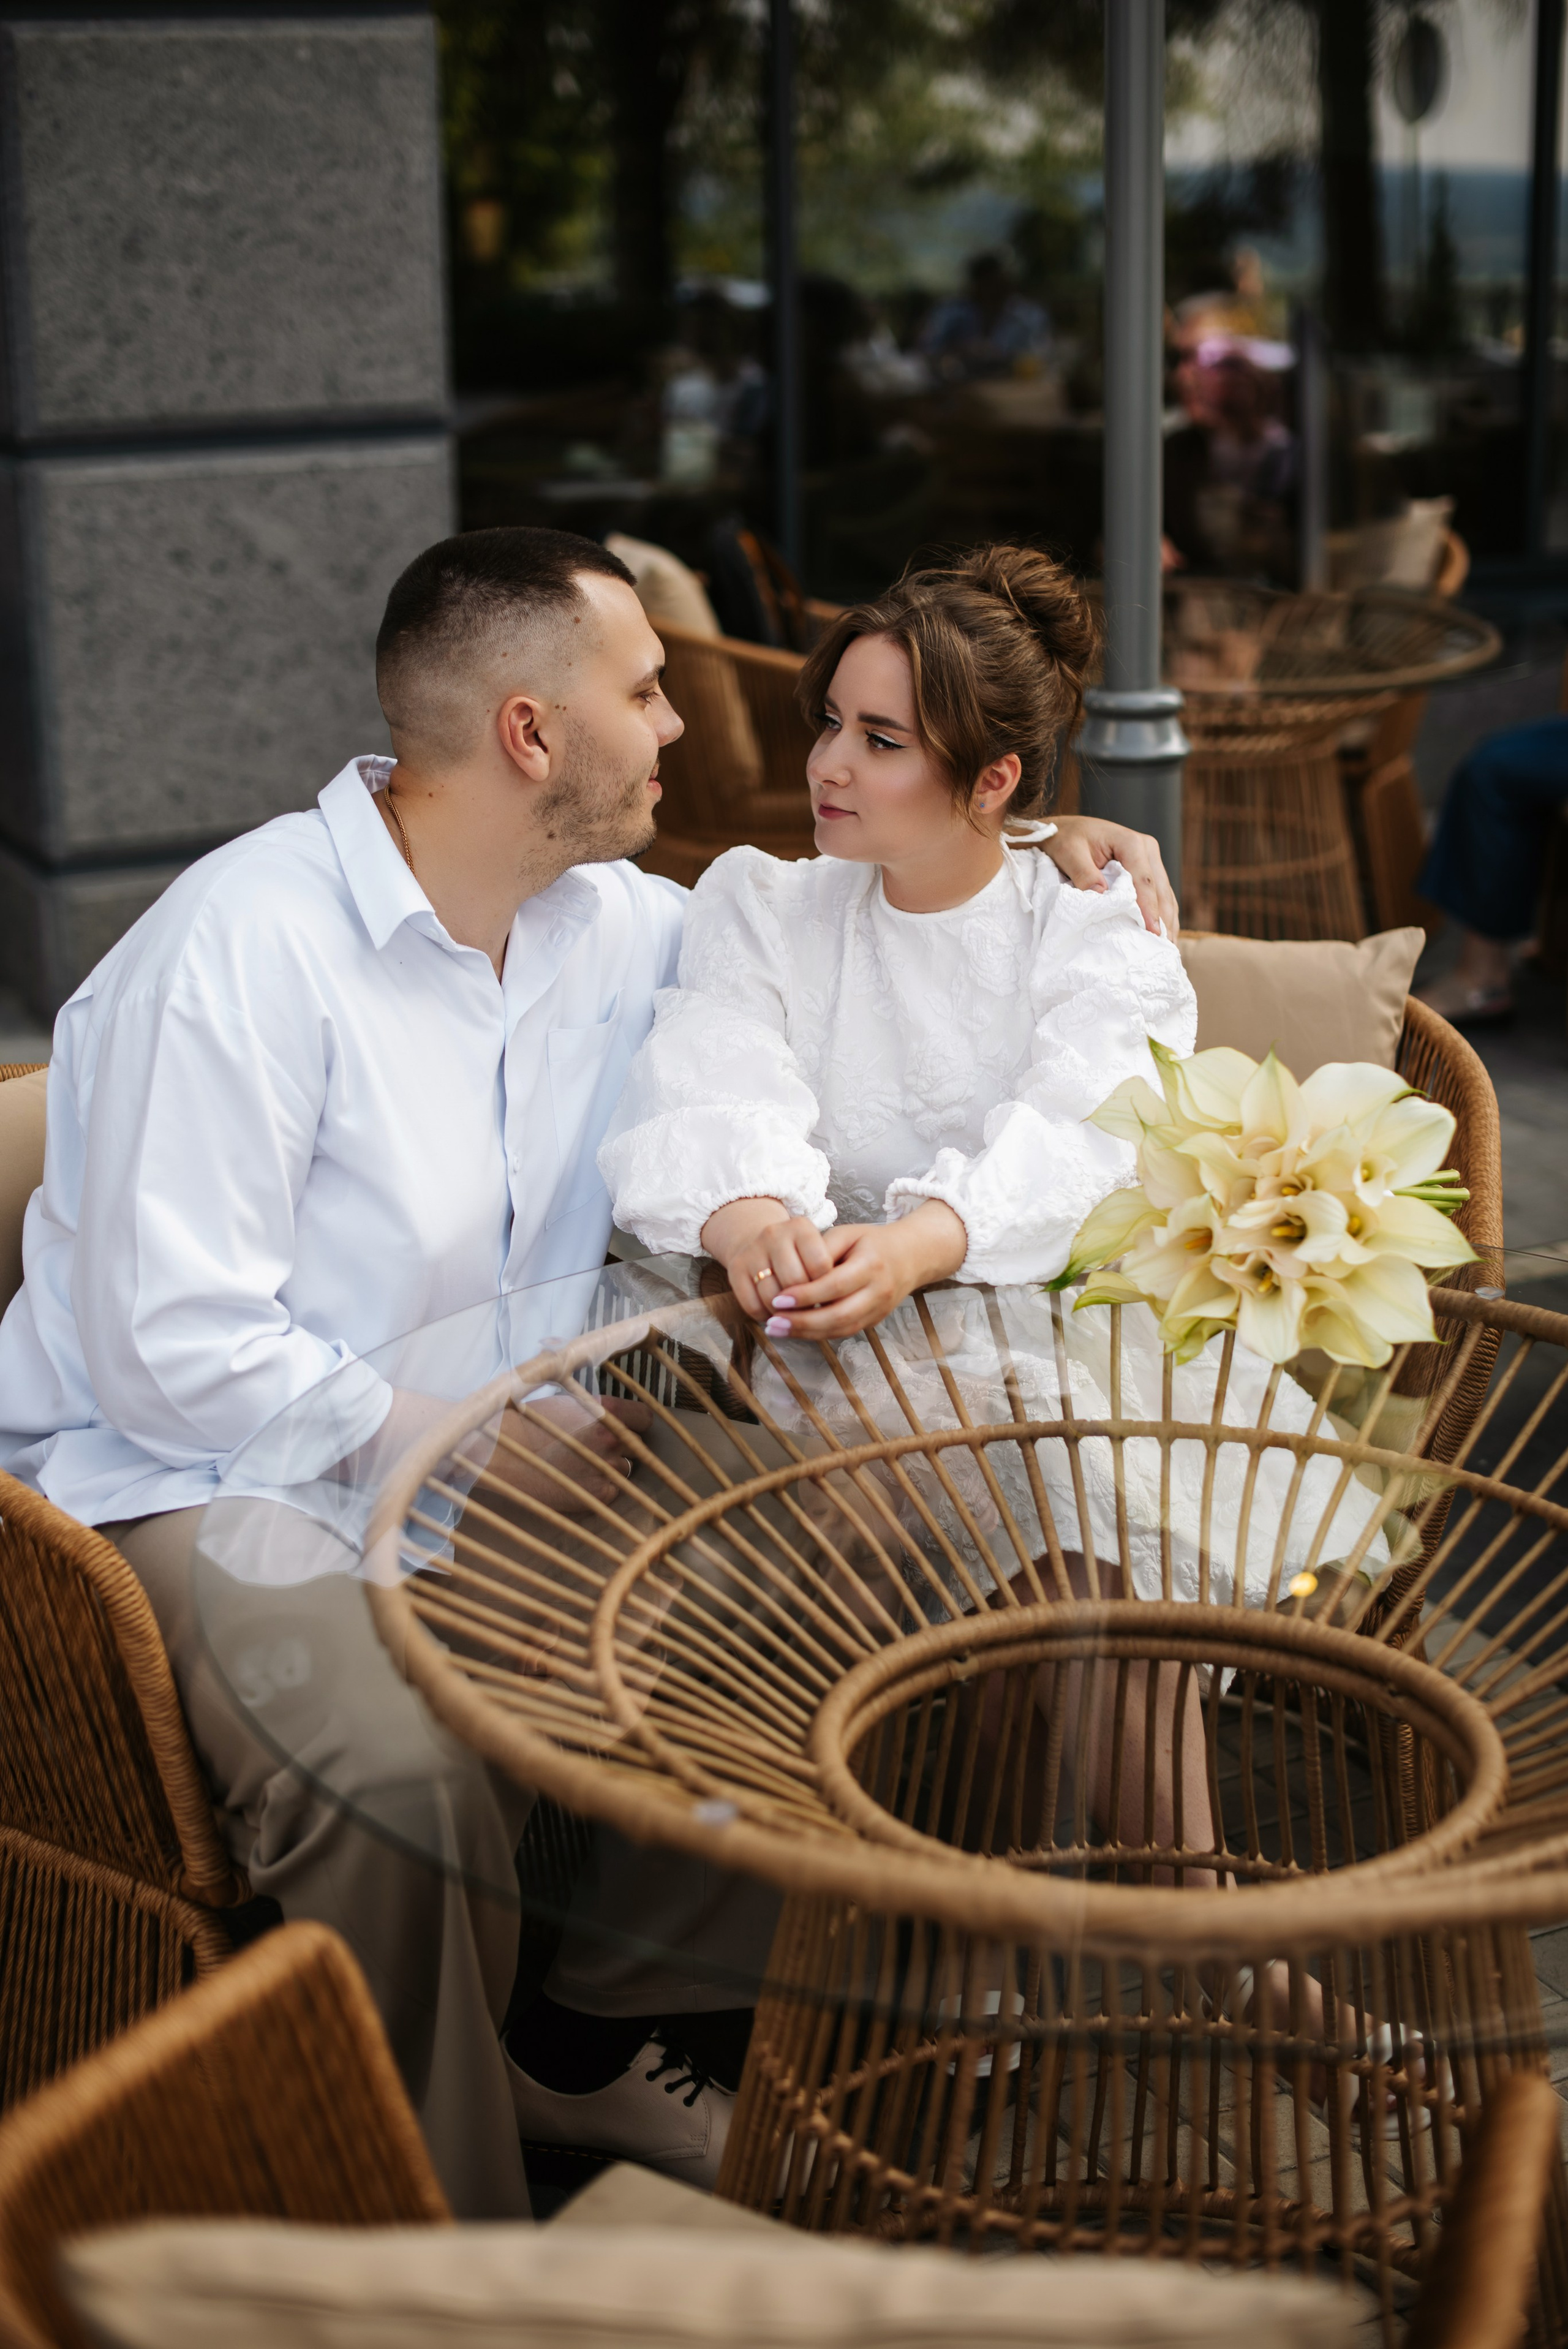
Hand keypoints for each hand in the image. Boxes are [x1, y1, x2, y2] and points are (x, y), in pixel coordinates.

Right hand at [483, 1390, 651, 1515]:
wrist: (506, 1457)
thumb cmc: (533, 1425)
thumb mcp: (569, 1404)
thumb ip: (600, 1410)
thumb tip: (620, 1414)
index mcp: (607, 1413)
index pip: (645, 1418)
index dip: (635, 1422)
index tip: (627, 1426)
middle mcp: (612, 1440)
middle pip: (636, 1445)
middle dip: (620, 1447)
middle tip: (593, 1449)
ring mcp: (607, 1469)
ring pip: (625, 1469)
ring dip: (610, 1468)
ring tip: (581, 1465)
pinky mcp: (600, 1494)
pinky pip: (612, 1490)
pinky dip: (600, 1487)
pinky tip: (576, 1481)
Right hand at [703, 1198, 833, 1320]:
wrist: (756, 1241)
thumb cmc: (796, 1254)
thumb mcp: (815, 1251)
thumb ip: (825, 1273)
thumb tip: (828, 1306)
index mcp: (800, 1227)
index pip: (820, 1264)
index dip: (825, 1286)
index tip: (826, 1293)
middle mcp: (774, 1234)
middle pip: (795, 1281)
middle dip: (805, 1301)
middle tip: (809, 1308)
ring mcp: (752, 1250)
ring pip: (772, 1296)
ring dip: (784, 1312)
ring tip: (791, 1311)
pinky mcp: (735, 1268)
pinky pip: (753, 1305)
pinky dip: (765, 1315)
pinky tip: (772, 1310)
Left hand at [750, 1201, 967, 1340]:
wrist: (912, 1256)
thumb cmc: (872, 1241)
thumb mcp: (847, 1233)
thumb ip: (821, 1249)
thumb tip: (792, 1272)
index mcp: (871, 1265)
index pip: (834, 1285)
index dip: (805, 1296)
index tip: (778, 1299)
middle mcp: (879, 1291)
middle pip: (838, 1315)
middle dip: (802, 1322)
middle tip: (773, 1322)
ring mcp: (879, 1309)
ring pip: (841, 1329)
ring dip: (807, 1333)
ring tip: (778, 1329)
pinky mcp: (876, 1320)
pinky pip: (845, 1332)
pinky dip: (819, 1334)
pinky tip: (797, 1331)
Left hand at [1041, 813, 1179, 939]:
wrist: (1066, 830)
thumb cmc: (1066, 839)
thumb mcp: (1069, 853)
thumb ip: (1084, 873)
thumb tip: (1101, 895)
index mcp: (1130, 842)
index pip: (1143, 880)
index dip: (1148, 908)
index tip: (1151, 932)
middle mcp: (1146, 849)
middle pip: (1160, 889)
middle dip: (1163, 919)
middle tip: (1165, 948)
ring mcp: (1149, 859)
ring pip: (1164, 893)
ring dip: (1167, 920)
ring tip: (1168, 948)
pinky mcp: (1146, 870)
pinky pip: (1158, 894)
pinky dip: (1161, 914)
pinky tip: (1164, 934)